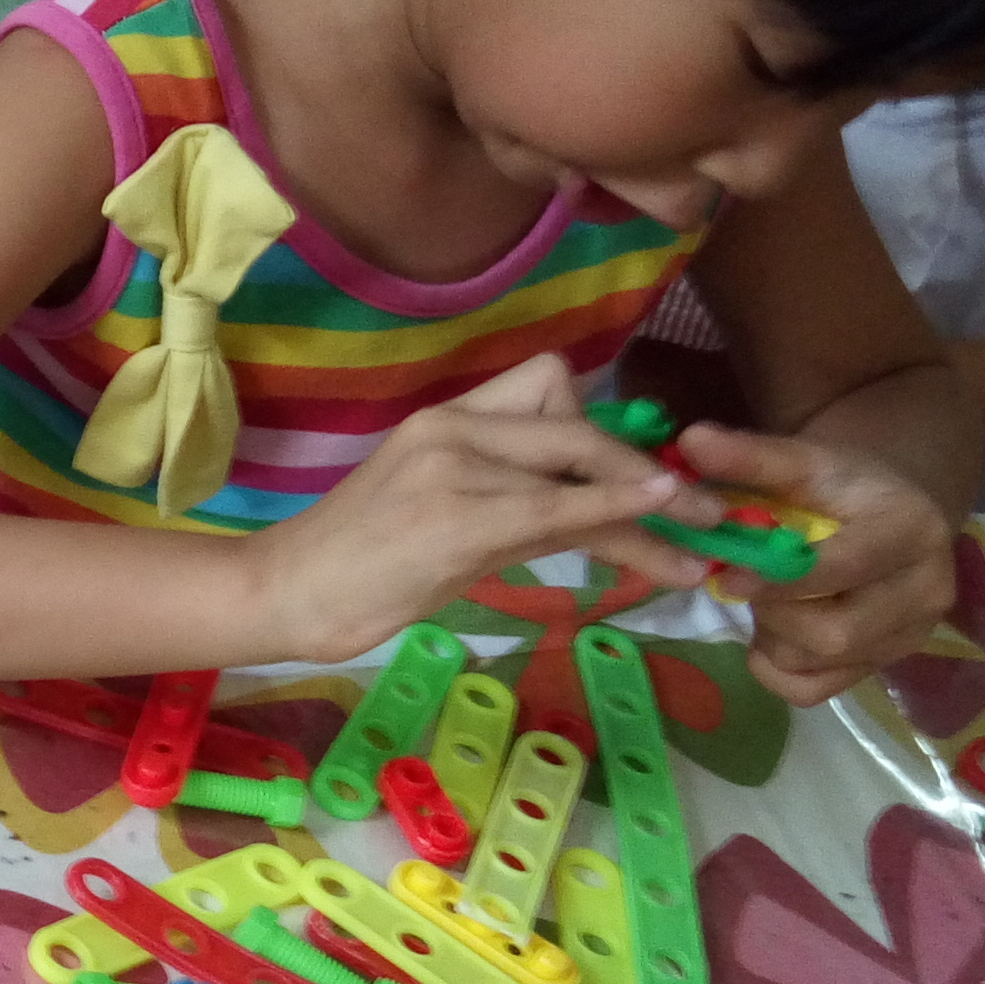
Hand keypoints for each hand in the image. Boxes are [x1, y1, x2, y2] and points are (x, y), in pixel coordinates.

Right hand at [242, 355, 717, 662]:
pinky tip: (661, 525)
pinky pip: (555, 508)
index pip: (549, 389)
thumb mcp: (441, 519)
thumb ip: (509, 502)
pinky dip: (614, 513)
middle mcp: (450, 426)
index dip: (604, 432)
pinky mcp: (455, 517)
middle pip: (576, 425)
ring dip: (650, 510)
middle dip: (645, 471)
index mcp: (444, 418)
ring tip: (702, 547)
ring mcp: (451, 466)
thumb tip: (592, 512)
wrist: (283, 594)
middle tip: (700, 513)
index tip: (640, 479)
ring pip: (577, 469)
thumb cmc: (354, 568)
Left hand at [675, 423, 953, 705]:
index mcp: (911, 529)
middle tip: (750, 584)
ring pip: (821, 665)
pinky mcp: (886, 665)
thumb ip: (750, 456)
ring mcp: (911, 635)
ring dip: (773, 637)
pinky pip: (814, 692)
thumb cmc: (844, 485)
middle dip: (775, 613)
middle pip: (835, 633)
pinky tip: (774, 631)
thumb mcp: (804, 462)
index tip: (728, 577)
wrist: (893, 511)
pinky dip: (777, 669)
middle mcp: (927, 589)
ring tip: (768, 599)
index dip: (779, 581)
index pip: (842, 569)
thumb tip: (691, 441)